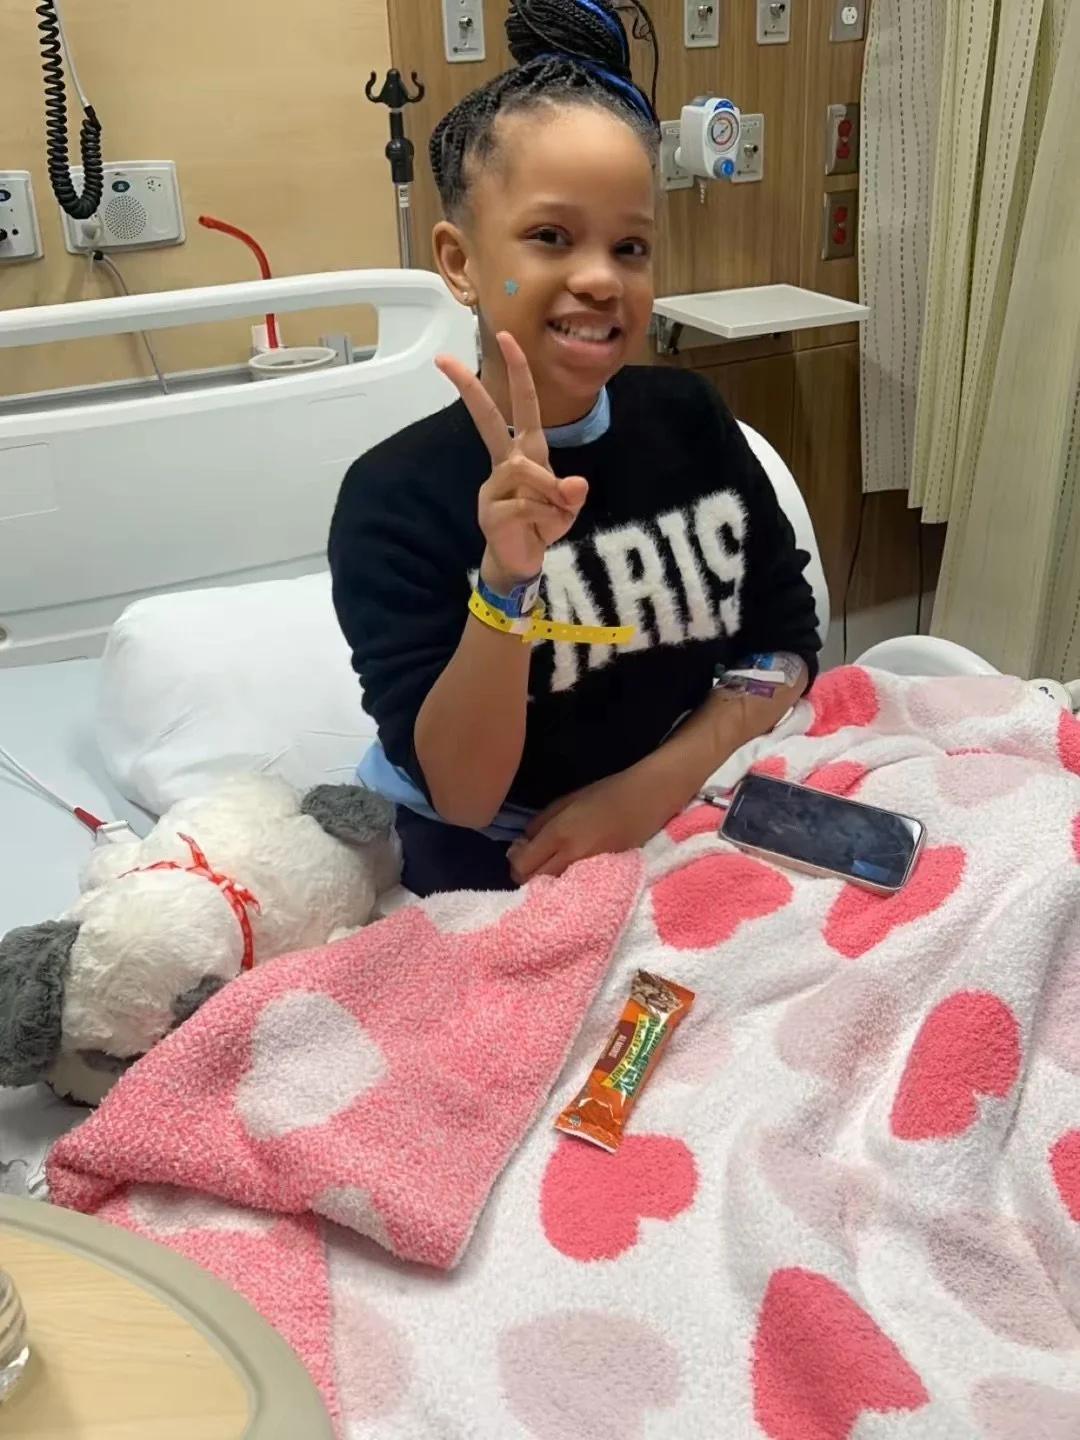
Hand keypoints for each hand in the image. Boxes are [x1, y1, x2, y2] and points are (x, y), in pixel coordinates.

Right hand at [436, 332, 587, 583]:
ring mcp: (493, 486)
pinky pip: (527, 505)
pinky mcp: (491, 511)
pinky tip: (542, 529)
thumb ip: (571, 494)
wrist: (520, 562)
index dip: (518, 372)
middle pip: (488, 421)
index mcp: (526, 453)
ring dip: (549, 492)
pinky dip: (546, 517)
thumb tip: (573, 484)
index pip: (523, 406)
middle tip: (444, 359)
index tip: (507, 337)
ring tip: (554, 512)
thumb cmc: (541, 527)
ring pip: (525, 472)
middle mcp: (506, 464)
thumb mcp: (565, 508)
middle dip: (469, 389)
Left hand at [508, 767, 680, 883]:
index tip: (520, 850)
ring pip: (553, 891)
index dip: (515, 860)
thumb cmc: (607, 793)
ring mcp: (590, 871)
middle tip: (533, 860)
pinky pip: (574, 890)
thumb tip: (523, 843)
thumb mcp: (567, 800)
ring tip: (552, 865)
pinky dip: (565, 884)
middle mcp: (572, 857)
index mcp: (560, 834)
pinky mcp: (605, 878)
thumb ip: (540, 822)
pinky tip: (570, 871)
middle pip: (532, 883)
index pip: (521, 865)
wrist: (648, 800)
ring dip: (544, 881)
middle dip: (525, 874)